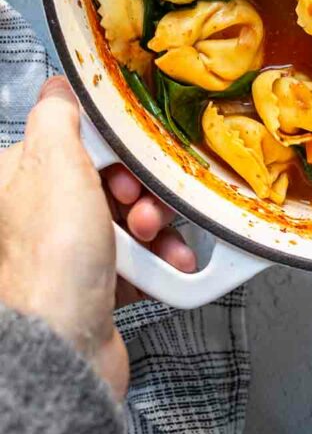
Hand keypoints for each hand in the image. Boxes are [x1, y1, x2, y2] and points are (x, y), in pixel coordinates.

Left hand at [0, 77, 196, 399]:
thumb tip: (61, 86)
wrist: (65, 347)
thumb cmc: (52, 260)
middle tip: (141, 204)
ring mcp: (68, 252)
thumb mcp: (53, 162)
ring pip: (131, 218)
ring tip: (154, 238)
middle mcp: (40, 215)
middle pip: (111, 178)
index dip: (113, 146)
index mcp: (20, 179)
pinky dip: (160, 260)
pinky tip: (169, 263)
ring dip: (156, 225)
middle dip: (141, 189)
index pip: (78, 139)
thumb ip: (58, 115)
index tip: (130, 156)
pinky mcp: (96, 286)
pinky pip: (141, 258)